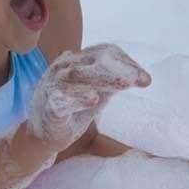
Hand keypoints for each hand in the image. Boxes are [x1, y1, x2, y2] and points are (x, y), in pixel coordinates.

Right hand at [27, 44, 150, 152]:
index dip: (125, 62)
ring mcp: (52, 86)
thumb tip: (143, 77)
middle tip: (140, 80)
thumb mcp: (98, 94)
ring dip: (102, 79)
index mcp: (76, 62)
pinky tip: (93, 99)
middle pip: (92, 61)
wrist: (43, 135)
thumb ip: (114, 84)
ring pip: (76, 76)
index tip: (145, 79)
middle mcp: (63, 69)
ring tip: (124, 85)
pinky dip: (78, 97)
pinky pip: (61, 99)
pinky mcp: (48, 107)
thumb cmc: (72, 111)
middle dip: (119, 69)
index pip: (103, 52)